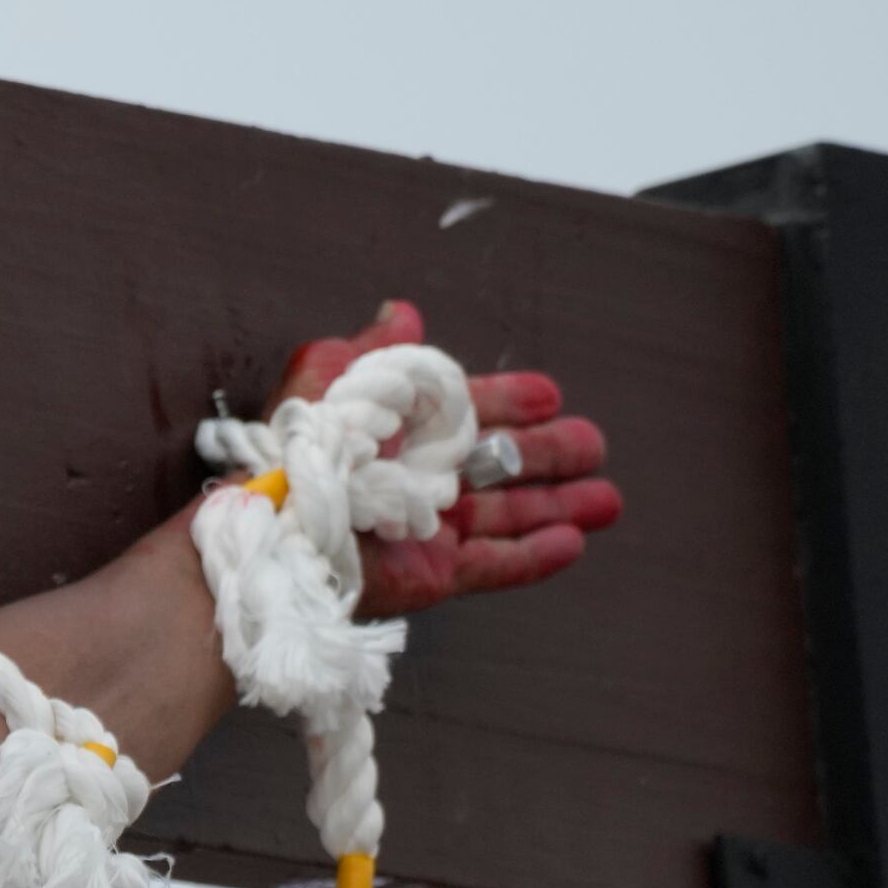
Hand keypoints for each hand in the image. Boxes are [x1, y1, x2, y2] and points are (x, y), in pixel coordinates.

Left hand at [275, 298, 621, 615]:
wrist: (281, 525)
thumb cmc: (300, 450)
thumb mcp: (331, 378)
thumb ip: (373, 349)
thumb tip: (402, 314)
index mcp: (401, 431)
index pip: (469, 413)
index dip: (510, 401)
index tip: (549, 394)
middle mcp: (421, 478)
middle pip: (501, 465)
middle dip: (550, 453)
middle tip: (592, 444)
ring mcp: (431, 528)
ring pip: (511, 516)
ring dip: (560, 505)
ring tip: (606, 498)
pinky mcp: (433, 574)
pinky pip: (496, 566)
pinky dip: (536, 556)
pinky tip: (574, 541)